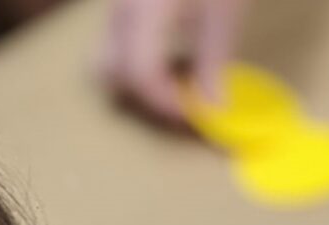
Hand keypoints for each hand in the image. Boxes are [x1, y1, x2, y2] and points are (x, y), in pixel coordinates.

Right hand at [101, 0, 247, 120]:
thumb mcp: (223, 7)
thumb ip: (213, 57)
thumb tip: (211, 106)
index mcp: (144, 6)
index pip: (138, 71)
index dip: (166, 102)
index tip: (194, 111)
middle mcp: (121, 5)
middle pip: (110, 71)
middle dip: (146, 96)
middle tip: (184, 99)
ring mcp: (117, 3)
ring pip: (105, 60)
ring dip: (136, 83)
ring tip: (175, 83)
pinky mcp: (123, 3)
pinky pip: (115, 44)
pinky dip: (135, 63)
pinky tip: (167, 60)